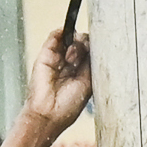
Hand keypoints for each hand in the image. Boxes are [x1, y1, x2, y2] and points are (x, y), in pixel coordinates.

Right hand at [0, 29, 92, 146]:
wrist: (48, 113)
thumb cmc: (68, 105)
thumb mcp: (88, 83)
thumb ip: (92, 64)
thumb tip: (96, 46)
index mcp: (82, 72)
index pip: (92, 52)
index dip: (96, 48)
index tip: (100, 49)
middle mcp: (70, 64)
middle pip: (83, 42)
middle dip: (86, 45)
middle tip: (82, 58)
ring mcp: (58, 58)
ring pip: (71, 37)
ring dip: (75, 43)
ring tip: (72, 59)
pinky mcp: (46, 54)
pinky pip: (55, 36)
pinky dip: (62, 34)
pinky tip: (66, 44)